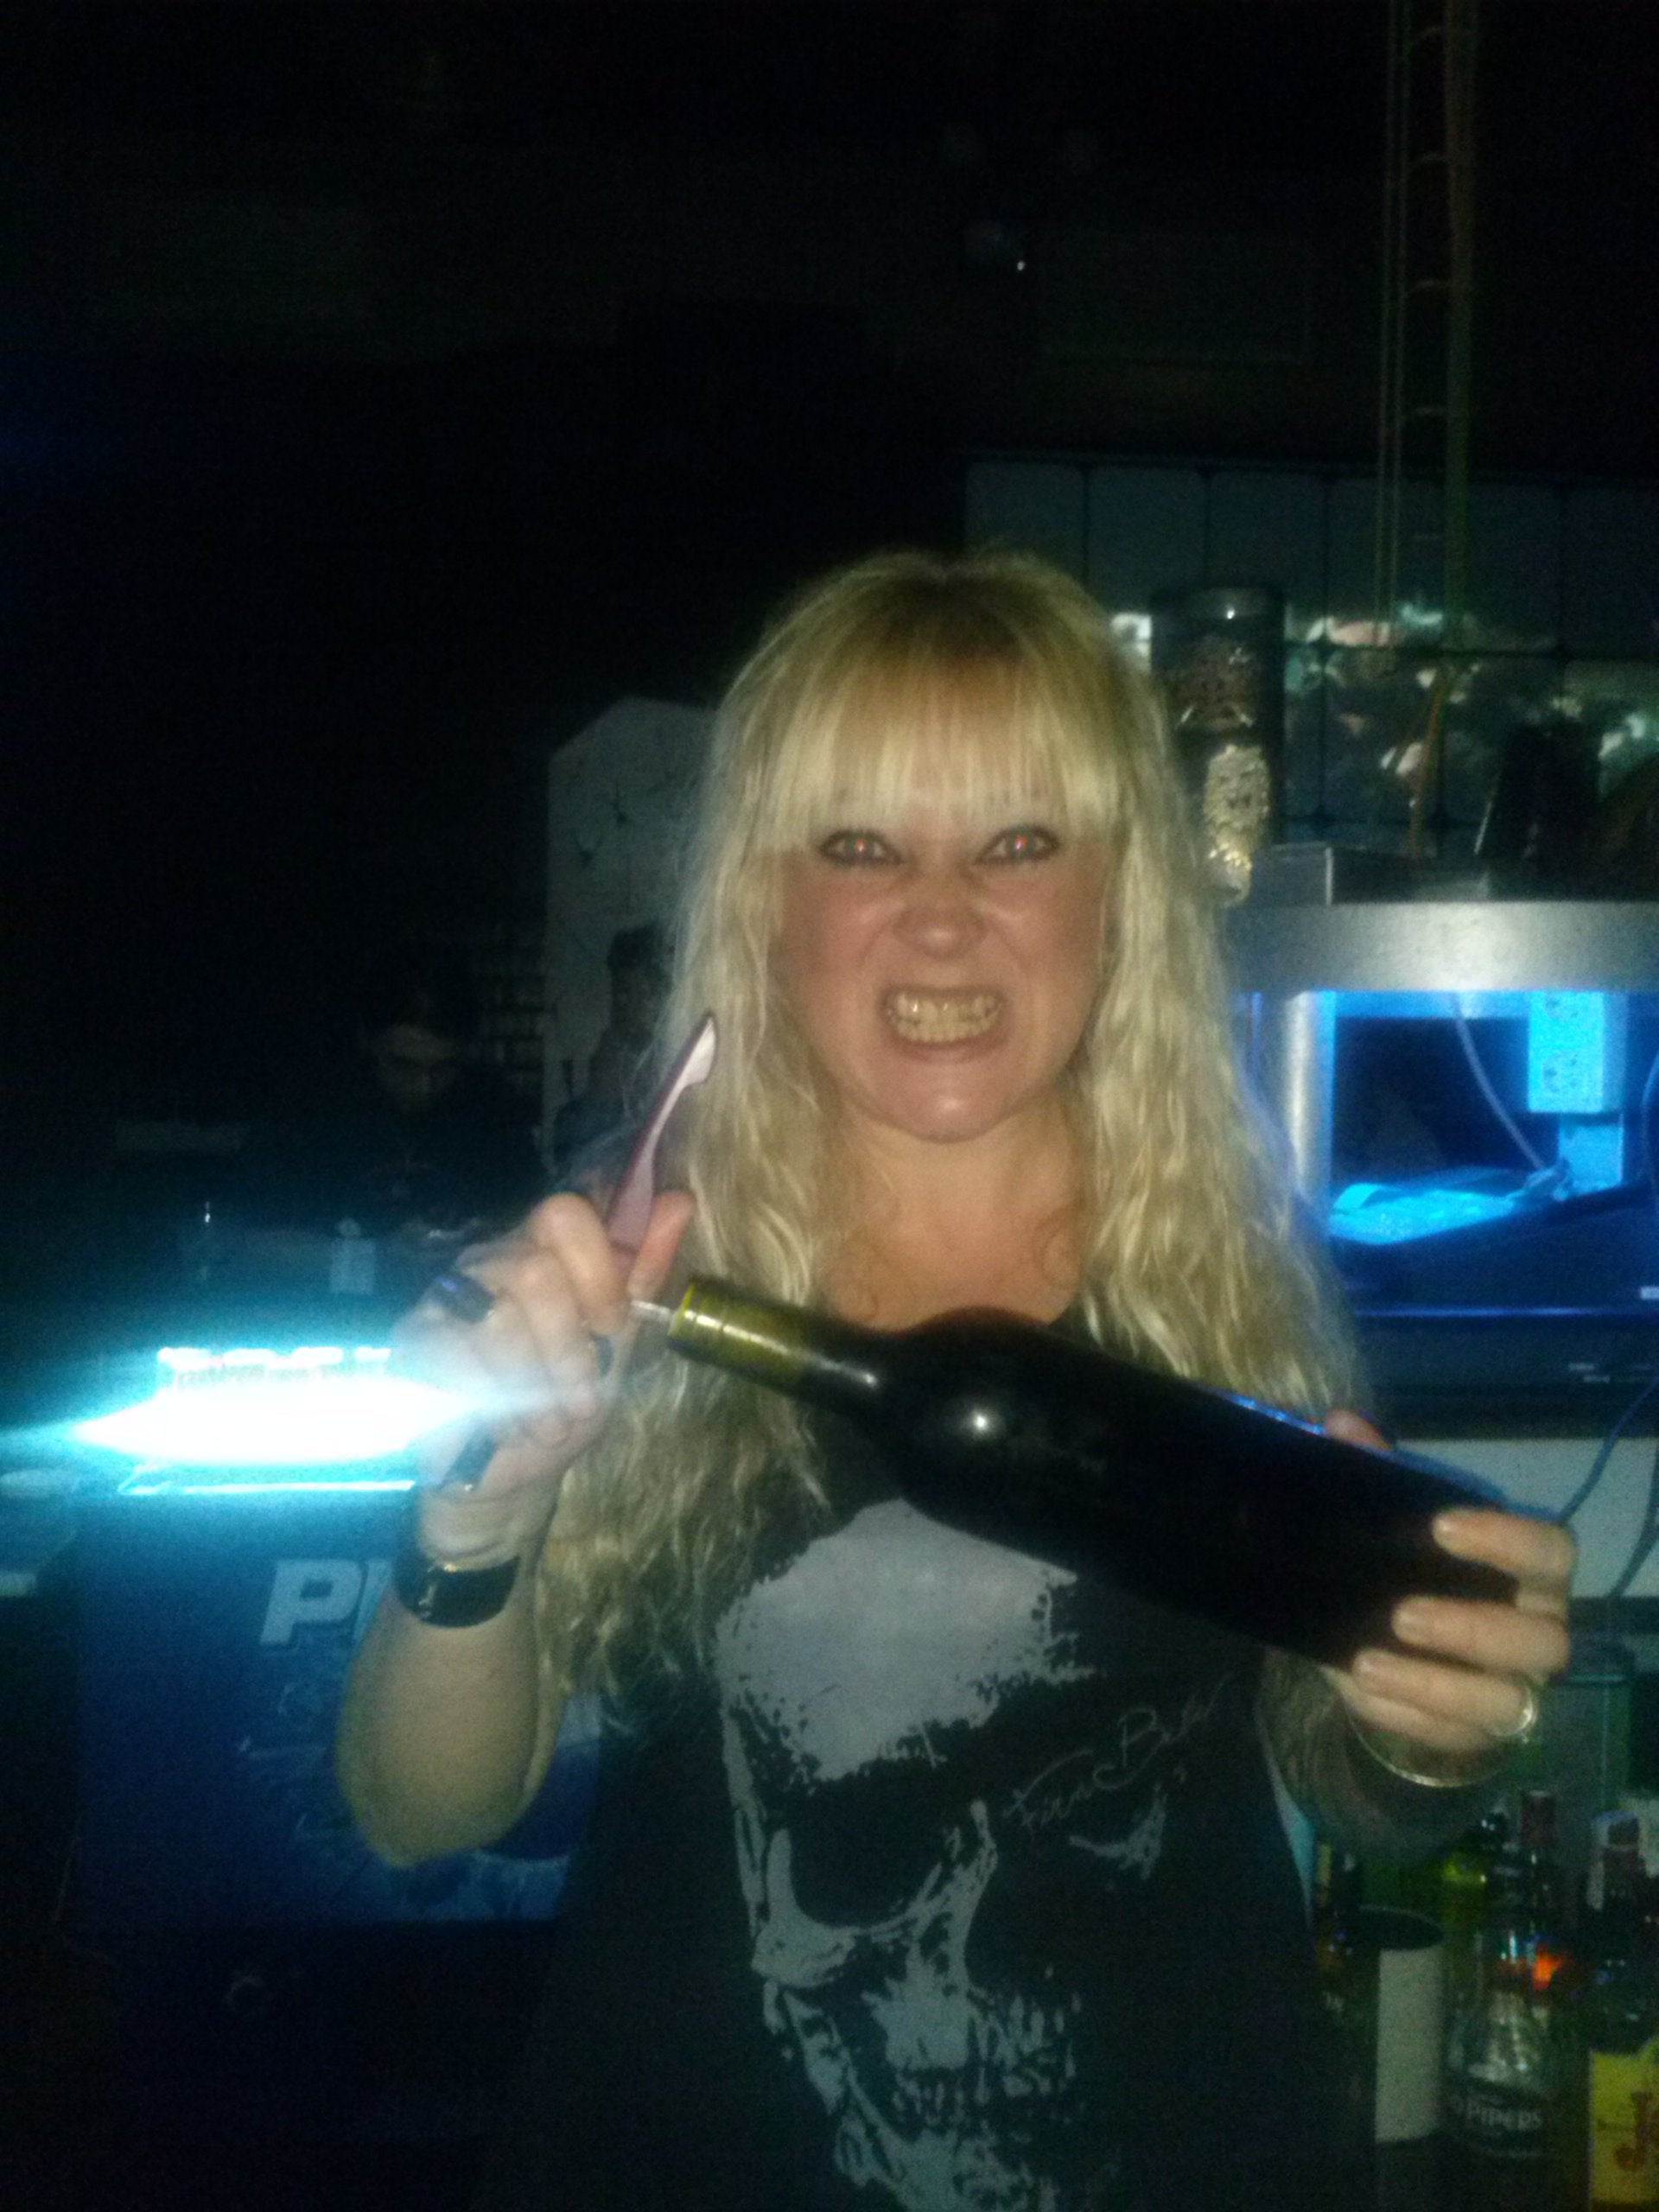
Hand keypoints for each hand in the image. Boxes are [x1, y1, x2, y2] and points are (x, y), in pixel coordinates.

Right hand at [394, 1188, 694, 1564]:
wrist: (514, 1473)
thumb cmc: (566, 1400)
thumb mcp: (618, 1342)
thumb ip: (643, 1271)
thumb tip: (680, 1199)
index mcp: (541, 1250)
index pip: (564, 1215)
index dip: (597, 1272)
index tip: (613, 1327)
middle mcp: (489, 1261)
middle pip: (535, 1270)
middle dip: (569, 1349)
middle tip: (581, 1399)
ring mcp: (444, 1299)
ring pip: (500, 1320)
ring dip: (536, 1391)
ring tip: (547, 1426)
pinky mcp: (413, 1344)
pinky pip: (458, 1359)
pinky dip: (495, 1406)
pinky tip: (502, 1428)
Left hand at [1321, 1409, 1575, 1760]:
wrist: (1408, 1650)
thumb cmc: (1420, 1573)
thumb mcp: (1403, 1526)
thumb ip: (1380, 1474)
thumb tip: (1340, 1426)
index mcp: (1532, 1576)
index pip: (1552, 1552)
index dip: (1508, 1540)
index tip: (1442, 1527)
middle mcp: (1537, 1635)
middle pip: (1543, 1641)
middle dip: (1472, 1629)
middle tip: (1403, 1614)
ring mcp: (1513, 1694)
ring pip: (1502, 1703)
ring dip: (1433, 1684)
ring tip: (1366, 1662)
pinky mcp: (1476, 1737)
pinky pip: (1447, 1736)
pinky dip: (1398, 1713)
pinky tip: (1355, 1687)